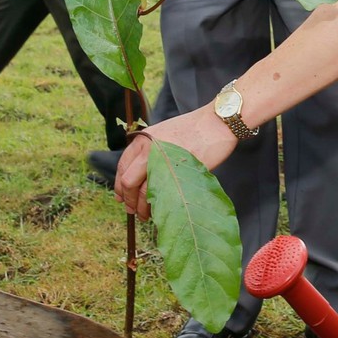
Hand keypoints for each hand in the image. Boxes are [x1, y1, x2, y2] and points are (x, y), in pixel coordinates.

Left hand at [112, 107, 237, 217]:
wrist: (217, 122)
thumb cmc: (194, 129)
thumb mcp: (163, 135)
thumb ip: (150, 153)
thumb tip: (140, 177)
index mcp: (142, 140)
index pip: (122, 167)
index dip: (120, 186)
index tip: (121, 198)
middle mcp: (147, 150)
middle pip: (129, 182)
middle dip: (129, 201)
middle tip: (132, 211)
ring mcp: (161, 161)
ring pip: (143, 192)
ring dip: (142, 207)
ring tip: (146, 215)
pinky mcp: (177, 172)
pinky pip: (162, 195)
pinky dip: (158, 206)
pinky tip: (160, 211)